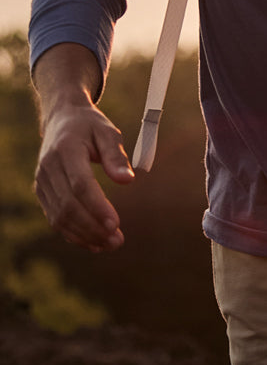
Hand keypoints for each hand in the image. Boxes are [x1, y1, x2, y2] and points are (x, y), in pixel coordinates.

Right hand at [34, 101, 133, 252]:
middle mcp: (48, 167)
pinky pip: (55, 218)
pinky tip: (94, 243)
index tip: (116, 223)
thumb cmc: (90, 126)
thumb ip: (116, 156)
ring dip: (84, 235)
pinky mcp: (42, 192)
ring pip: (59, 216)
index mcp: (66, 149)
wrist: (62, 119)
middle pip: (68, 205)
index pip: (80, 184)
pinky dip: (73, 234)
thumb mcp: (107, 132)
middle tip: (117, 241)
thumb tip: (127, 181)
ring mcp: (42, 181)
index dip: (97, 206)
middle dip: (92, 227)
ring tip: (110, 245)